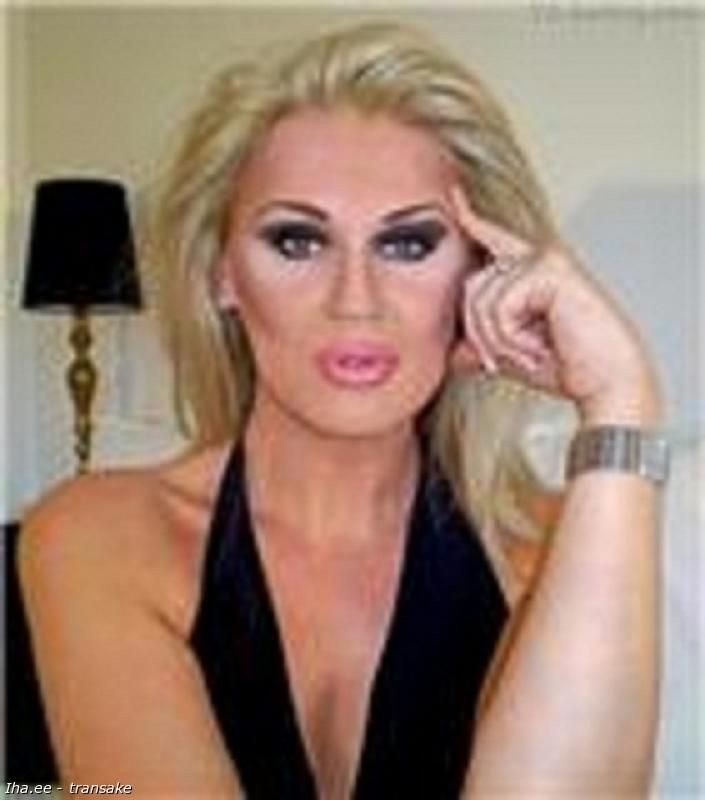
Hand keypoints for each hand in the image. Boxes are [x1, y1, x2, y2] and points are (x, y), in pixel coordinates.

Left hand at [449, 188, 663, 425]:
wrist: (608, 380)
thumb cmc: (570, 365)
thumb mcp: (511, 354)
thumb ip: (483, 344)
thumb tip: (452, 351)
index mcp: (532, 269)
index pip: (493, 238)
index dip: (470, 217)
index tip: (454, 195)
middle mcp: (539, 257)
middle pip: (471, 285)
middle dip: (479, 332)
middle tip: (504, 360)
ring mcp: (545, 259)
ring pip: (481, 298)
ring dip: (498, 340)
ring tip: (529, 354)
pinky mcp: (549, 270)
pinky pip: (500, 306)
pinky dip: (511, 338)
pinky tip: (538, 348)